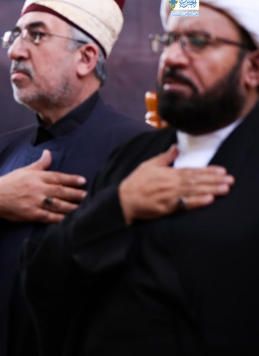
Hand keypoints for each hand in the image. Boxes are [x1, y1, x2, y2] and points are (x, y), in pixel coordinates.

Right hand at [0, 150, 86, 225]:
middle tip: (87, 195)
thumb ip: (39, 164)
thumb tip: (49, 153)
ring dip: (71, 206)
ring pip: (57, 205)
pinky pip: (49, 217)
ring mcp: (35, 202)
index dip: (71, 179)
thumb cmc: (9, 183)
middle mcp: (37, 188)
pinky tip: (69, 220)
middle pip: (60, 191)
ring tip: (83, 207)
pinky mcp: (31, 214)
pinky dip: (60, 219)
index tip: (83, 181)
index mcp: (36, 177)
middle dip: (75, 193)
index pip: (57, 177)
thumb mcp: (23, 170)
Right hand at [119, 145, 234, 225]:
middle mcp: (171, 183)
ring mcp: (170, 196)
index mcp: (168, 173)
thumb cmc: (136, 181)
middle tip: (230, 180)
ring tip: (225, 189)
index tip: (222, 171)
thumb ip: (165, 157)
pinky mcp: (168, 208)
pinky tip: (208, 200)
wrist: (124, 199)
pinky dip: (197, 202)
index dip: (208, 171)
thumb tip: (176, 147)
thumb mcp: (148, 164)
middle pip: (196, 181)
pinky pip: (185, 205)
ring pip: (194, 192)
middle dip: (214, 180)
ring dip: (211, 190)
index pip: (192, 171)